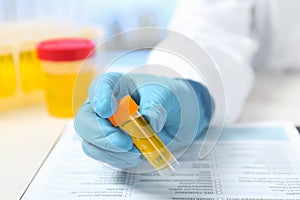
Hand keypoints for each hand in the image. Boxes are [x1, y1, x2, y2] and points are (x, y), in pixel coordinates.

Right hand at [74, 72, 212, 168]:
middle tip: (125, 143)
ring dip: (112, 152)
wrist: (178, 116)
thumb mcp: (166, 95)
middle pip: (85, 120)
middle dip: (102, 135)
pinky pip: (103, 156)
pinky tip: (135, 155)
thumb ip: (155, 106)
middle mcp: (105, 106)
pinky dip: (118, 159)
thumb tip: (146, 123)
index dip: (99, 99)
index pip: (99, 87)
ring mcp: (105, 127)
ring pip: (90, 142)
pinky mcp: (111, 145)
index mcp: (116, 85)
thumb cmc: (168, 97)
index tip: (108, 110)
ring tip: (136, 150)